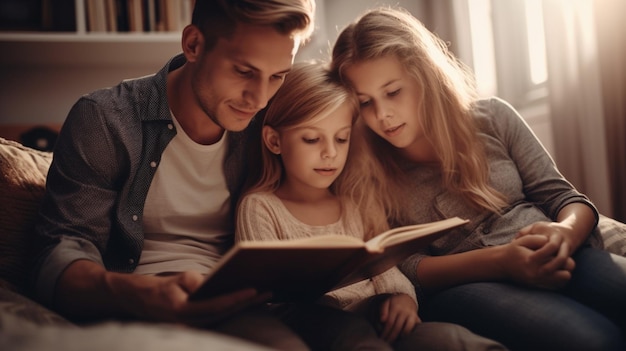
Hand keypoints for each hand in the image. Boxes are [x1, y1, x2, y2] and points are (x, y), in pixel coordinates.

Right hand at [56, 261, 270, 324]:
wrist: (136, 301)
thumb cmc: (159, 288)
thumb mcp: (176, 280)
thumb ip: (196, 282)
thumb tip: (214, 283)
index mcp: (182, 312)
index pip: (215, 306)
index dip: (236, 299)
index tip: (254, 290)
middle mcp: (189, 324)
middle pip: (226, 314)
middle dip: (249, 303)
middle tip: (270, 291)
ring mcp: (193, 328)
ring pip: (226, 318)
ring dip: (246, 307)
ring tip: (267, 294)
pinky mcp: (197, 326)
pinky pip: (221, 318)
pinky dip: (236, 309)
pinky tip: (251, 301)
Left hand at [378, 293, 420, 342]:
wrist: (407, 298)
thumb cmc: (394, 302)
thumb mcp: (386, 302)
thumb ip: (383, 310)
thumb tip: (382, 320)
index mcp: (395, 307)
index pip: (390, 322)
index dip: (386, 331)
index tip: (382, 337)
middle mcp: (405, 311)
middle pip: (398, 326)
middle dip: (392, 336)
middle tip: (388, 341)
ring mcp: (412, 314)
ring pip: (408, 328)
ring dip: (402, 335)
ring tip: (397, 339)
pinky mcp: (417, 317)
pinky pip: (415, 327)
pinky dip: (411, 332)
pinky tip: (405, 336)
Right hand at [501, 234, 573, 289]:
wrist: (501, 265)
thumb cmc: (513, 251)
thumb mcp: (522, 240)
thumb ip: (537, 239)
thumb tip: (550, 241)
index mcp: (532, 260)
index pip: (557, 257)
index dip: (560, 250)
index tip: (556, 247)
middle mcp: (535, 274)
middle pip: (565, 272)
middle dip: (566, 263)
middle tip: (560, 256)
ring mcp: (537, 282)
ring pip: (563, 280)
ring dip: (564, 271)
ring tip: (558, 264)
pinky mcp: (537, 287)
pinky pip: (557, 286)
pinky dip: (559, 279)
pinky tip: (554, 271)